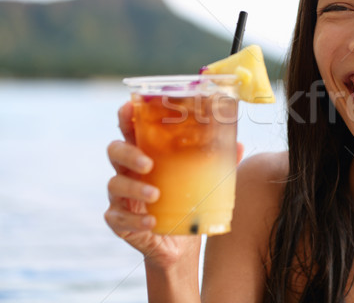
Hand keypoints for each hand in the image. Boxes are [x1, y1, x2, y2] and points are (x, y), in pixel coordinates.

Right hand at [104, 101, 243, 268]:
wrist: (178, 246)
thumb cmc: (186, 203)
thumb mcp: (202, 181)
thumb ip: (217, 163)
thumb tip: (239, 145)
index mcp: (146, 155)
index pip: (130, 130)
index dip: (126, 116)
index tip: (129, 107)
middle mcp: (129, 172)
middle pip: (114, 151)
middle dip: (128, 153)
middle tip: (148, 163)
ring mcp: (120, 197)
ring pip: (114, 185)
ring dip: (134, 188)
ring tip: (156, 194)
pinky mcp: (119, 221)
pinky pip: (117, 218)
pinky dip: (134, 219)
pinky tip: (152, 221)